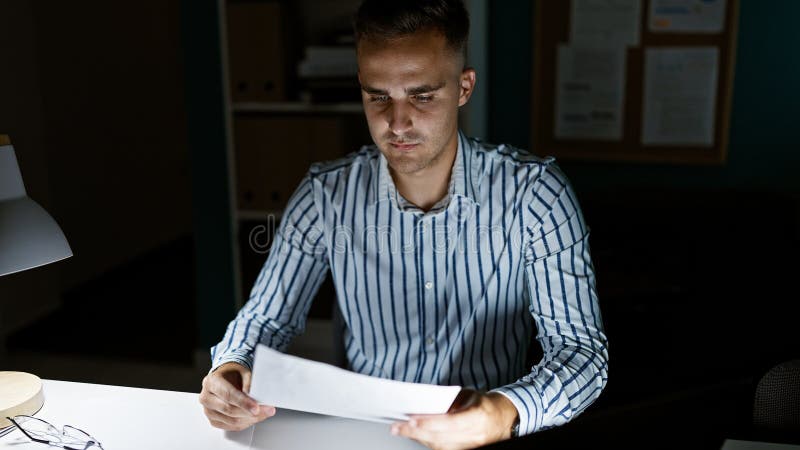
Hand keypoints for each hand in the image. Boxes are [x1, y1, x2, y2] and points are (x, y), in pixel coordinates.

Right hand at [199, 362, 275, 430]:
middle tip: (267, 410)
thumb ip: (249, 383)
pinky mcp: (213, 420)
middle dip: (250, 412)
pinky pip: (231, 427)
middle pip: (229, 410)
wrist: (225, 378)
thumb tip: (255, 397)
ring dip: (250, 419)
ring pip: (231, 421)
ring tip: (264, 413)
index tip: (256, 408)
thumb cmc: (233, 374)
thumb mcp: (243, 372)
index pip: (228, 395)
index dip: (243, 403)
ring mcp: (208, 410)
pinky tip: (254, 417)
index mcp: (212, 382)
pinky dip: (245, 423)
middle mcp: (206, 397)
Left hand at [391, 389, 517, 449]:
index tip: (410, 420)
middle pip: (441, 438)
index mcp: (478, 416)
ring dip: (419, 438)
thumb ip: (448, 401)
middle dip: (416, 433)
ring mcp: (472, 447)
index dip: (429, 422)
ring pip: (440, 447)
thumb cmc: (483, 403)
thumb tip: (424, 406)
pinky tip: (417, 436)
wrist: (504, 419)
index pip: (450, 422)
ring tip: (402, 430)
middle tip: (396, 427)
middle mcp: (476, 435)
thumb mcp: (468, 395)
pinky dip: (428, 443)